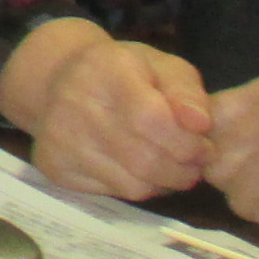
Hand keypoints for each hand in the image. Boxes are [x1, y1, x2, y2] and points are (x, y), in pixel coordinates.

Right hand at [0, 17, 212, 197]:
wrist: (59, 79)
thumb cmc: (122, 72)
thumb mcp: (162, 66)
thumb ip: (187, 92)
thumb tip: (201, 124)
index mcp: (106, 70)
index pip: (153, 120)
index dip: (188, 143)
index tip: (205, 147)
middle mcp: (75, 104)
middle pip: (144, 160)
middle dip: (182, 170)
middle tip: (193, 164)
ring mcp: (60, 138)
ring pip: (132, 184)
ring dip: (162, 183)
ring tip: (169, 165)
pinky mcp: (53, 165)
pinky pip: (113, 192)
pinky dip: (137, 187)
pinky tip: (138, 169)